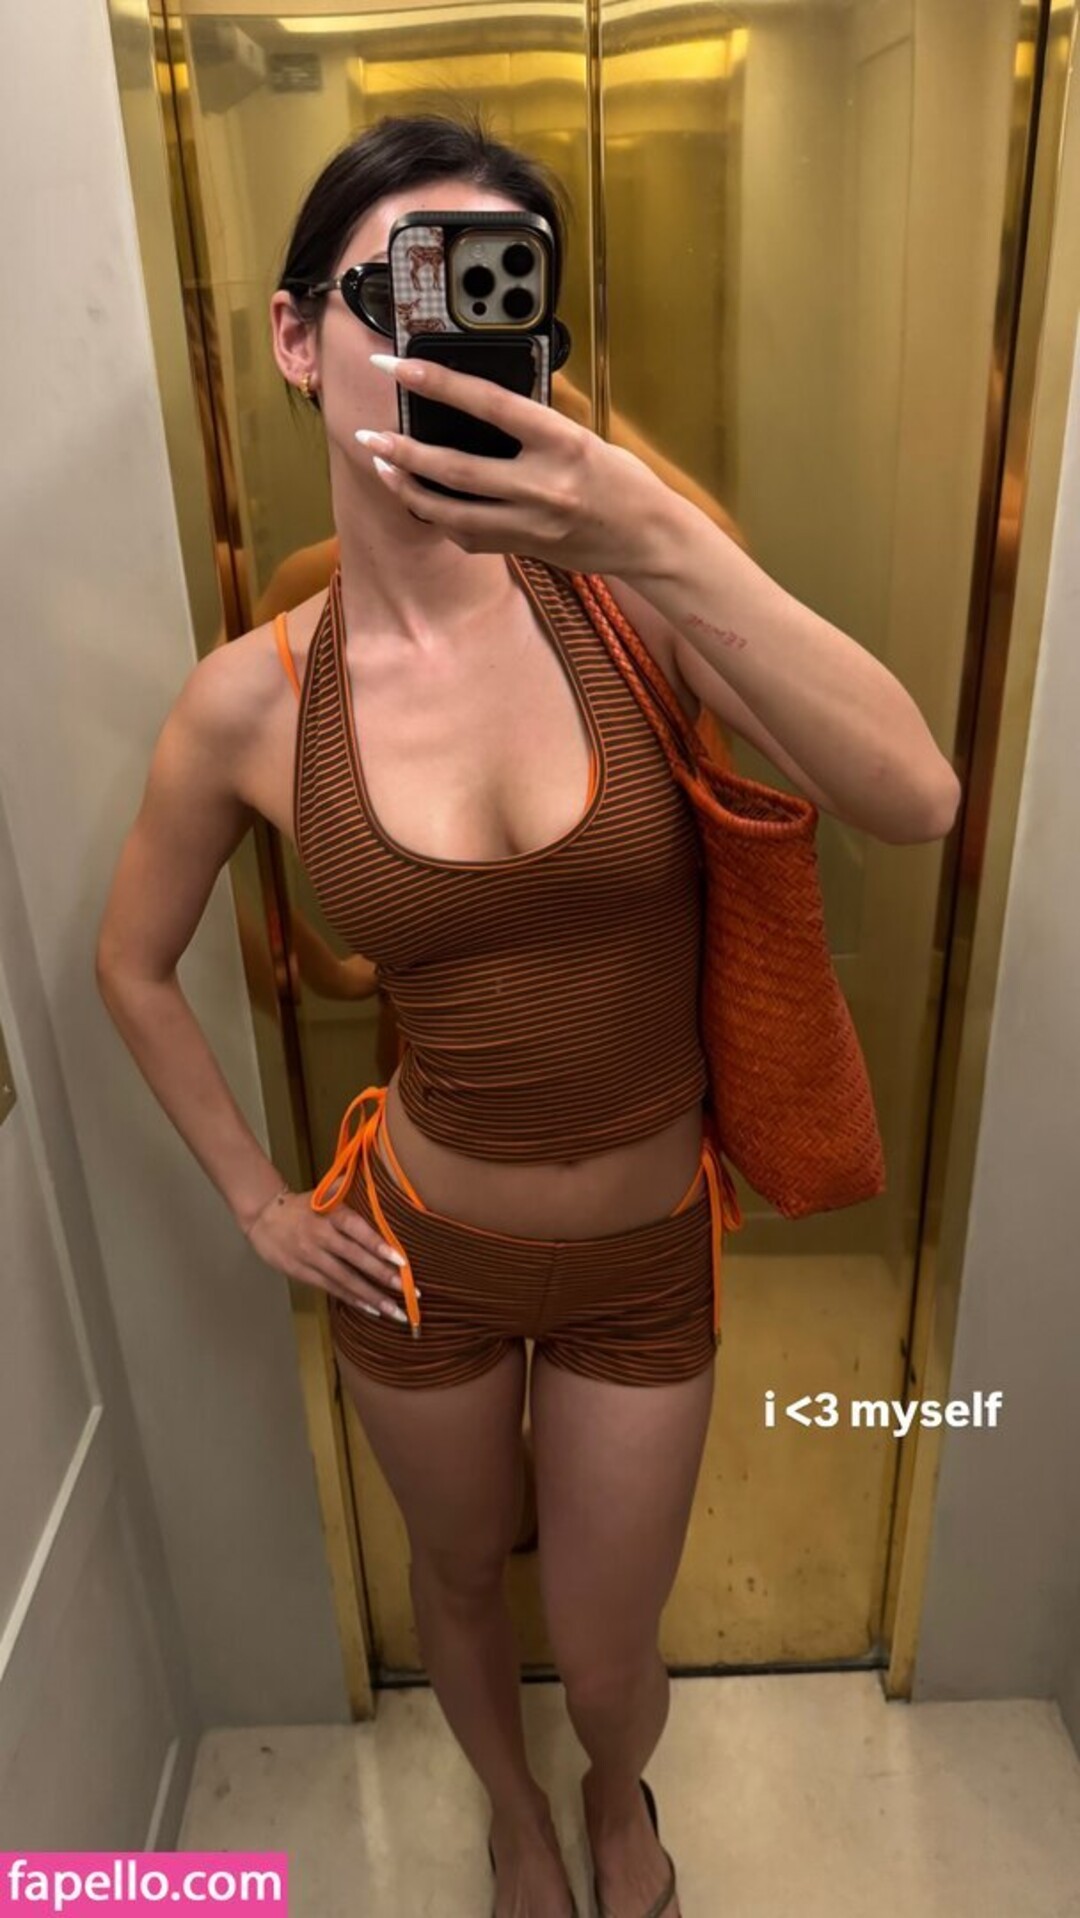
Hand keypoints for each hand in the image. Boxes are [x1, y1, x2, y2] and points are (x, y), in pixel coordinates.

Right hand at [247, 1188, 415, 1324]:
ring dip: (371, 1296)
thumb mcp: (323, 1193)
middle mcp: (320, 1236)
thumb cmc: (302, 1206)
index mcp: (329, 1215)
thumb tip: (376, 1176)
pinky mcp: (302, 1273)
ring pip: (344, 1280)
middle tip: (409, 1291)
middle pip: (354, 1259)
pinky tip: (372, 1309)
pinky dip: (353, 1299)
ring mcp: (310, 1257)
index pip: (356, 1230)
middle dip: (383, 1277)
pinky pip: (331, 1288)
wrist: (263, 1217)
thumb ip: (347, 1187)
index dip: (377, 1245)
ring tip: (395, 1311)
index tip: (401, 1261)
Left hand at [357, 351, 662, 574]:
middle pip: (456, 470)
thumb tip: (481, 411)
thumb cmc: (621, 481)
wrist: (650, 539)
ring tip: (383, 467)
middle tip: (369, 436)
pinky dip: (440, 518)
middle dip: (404, 451)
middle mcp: (543, 485)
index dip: (438, 382)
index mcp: (562, 442)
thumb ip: (534, 428)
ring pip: (452, 512)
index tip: (398, 365)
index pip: (489, 404)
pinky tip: (422, 502)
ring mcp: (532, 524)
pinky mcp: (526, 548)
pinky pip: (469, 536)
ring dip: (410, 490)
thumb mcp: (584, 439)